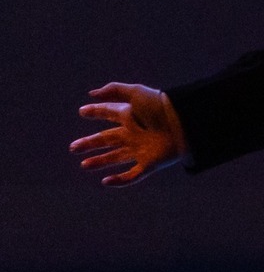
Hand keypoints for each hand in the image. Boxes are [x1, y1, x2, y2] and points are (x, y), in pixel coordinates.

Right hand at [71, 83, 187, 186]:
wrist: (182, 123)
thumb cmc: (159, 106)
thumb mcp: (136, 94)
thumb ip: (114, 91)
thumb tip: (91, 94)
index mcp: (132, 115)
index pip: (110, 113)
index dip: (97, 111)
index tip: (82, 111)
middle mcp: (134, 133)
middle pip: (108, 139)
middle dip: (90, 143)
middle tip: (73, 147)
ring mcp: (141, 149)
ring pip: (116, 157)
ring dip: (100, 161)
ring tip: (84, 164)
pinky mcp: (149, 164)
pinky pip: (132, 175)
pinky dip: (119, 180)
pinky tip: (106, 181)